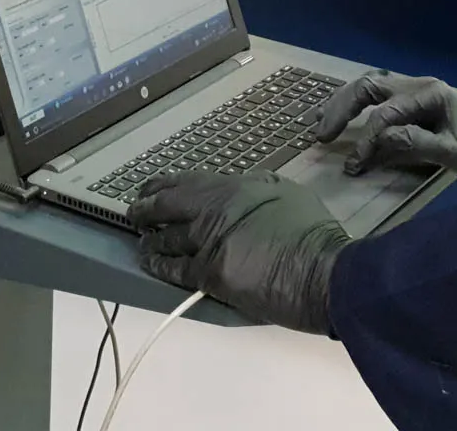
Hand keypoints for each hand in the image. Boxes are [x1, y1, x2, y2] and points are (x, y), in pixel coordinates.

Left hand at [129, 171, 348, 334]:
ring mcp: (208, 242)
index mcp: (232, 187)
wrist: (322, 272)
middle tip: (134, 212)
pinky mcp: (210, 274)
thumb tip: (240, 187)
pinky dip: (158, 265)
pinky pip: (174, 269)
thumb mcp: (286, 192)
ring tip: (143, 239)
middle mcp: (213, 210)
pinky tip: (151, 262)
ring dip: (150, 238)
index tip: (148, 187)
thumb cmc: (312, 232)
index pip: (184, 181)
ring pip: (165, 238)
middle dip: (144, 208)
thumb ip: (256, 186)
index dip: (160, 184)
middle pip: (165, 206)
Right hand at [314, 72, 456, 186]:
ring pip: (372, 87)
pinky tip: (345, 116)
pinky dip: (358, 105)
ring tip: (320, 120)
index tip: (353, 165)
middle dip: (341, 108)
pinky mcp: (420, 101)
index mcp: (430, 94)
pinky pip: (382, 96)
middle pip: (369, 86)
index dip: (366, 140)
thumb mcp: (455, 153)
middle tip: (320, 133)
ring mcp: (420, 90)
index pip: (385, 115)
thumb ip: (415, 143)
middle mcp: (421, 85)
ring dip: (345, 102)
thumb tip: (378, 140)